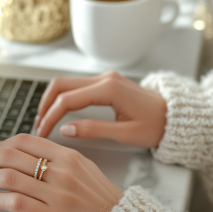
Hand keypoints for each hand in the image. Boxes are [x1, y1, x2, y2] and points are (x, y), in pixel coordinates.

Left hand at [0, 134, 121, 211]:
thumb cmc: (100, 196)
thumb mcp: (83, 166)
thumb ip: (57, 157)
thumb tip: (24, 152)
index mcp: (67, 155)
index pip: (24, 141)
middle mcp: (61, 170)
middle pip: (11, 156)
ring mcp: (57, 193)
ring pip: (9, 178)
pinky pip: (17, 203)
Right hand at [35, 71, 166, 147]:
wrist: (174, 115)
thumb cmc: (155, 125)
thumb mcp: (125, 133)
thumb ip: (93, 130)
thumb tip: (65, 129)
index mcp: (108, 89)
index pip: (68, 100)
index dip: (50, 116)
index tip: (42, 133)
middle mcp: (104, 78)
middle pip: (61, 85)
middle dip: (45, 105)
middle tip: (38, 127)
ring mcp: (105, 78)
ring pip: (67, 83)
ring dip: (52, 100)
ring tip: (44, 121)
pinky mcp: (106, 82)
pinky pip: (77, 86)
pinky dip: (63, 98)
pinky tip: (59, 112)